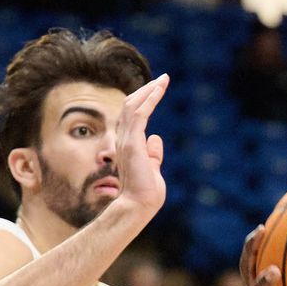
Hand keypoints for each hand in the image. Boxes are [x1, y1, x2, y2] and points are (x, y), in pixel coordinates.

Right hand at [113, 73, 169, 215]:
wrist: (138, 205)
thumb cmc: (145, 192)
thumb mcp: (151, 168)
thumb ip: (153, 154)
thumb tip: (156, 140)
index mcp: (128, 144)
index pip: (133, 115)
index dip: (144, 101)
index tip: (157, 90)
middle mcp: (123, 139)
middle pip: (130, 105)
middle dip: (146, 90)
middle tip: (163, 80)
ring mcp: (126, 140)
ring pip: (133, 106)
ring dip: (149, 91)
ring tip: (163, 81)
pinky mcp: (132, 143)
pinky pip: (139, 114)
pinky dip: (149, 100)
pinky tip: (159, 90)